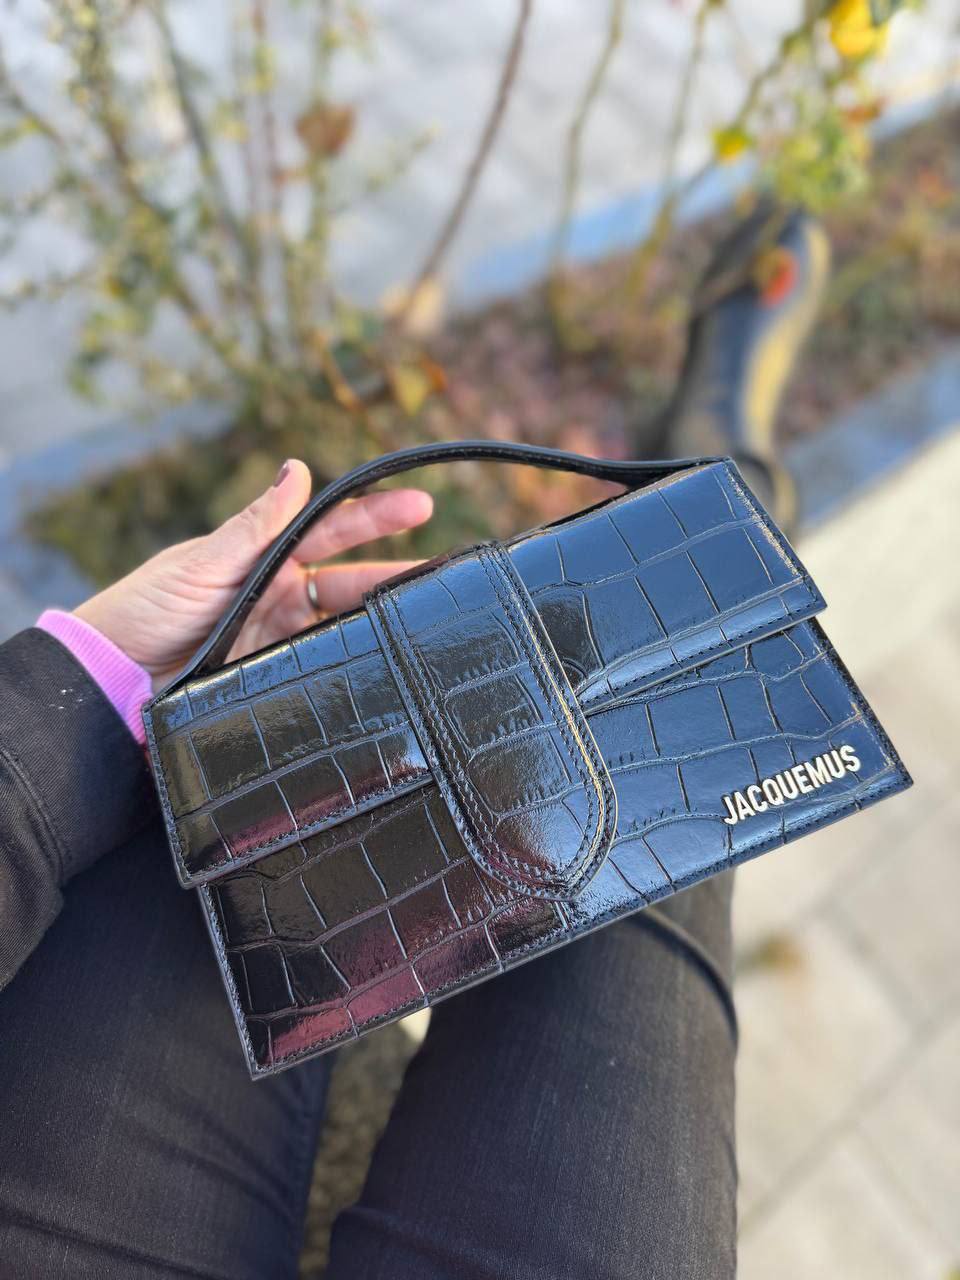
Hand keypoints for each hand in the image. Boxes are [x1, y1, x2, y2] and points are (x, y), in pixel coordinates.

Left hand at [75, 459, 432, 689]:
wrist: (113, 677)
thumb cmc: (147, 607)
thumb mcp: (203, 564)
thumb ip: (255, 526)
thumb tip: (298, 469)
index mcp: (265, 553)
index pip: (331, 527)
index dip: (375, 515)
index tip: (420, 504)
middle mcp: (280, 590)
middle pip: (352, 576)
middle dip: (400, 570)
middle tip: (452, 570)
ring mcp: (281, 634)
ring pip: (347, 621)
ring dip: (385, 617)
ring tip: (429, 617)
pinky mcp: (277, 673)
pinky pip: (326, 664)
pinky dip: (356, 661)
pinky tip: (386, 662)